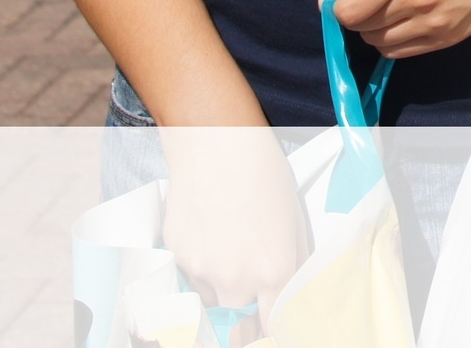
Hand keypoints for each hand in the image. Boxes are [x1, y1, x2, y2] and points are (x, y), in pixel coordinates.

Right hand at [157, 126, 309, 343]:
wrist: (218, 145)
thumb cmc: (266, 177)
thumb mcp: (295, 224)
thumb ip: (291, 268)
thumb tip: (286, 297)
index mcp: (273, 273)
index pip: (271, 326)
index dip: (270, 327)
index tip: (269, 319)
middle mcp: (235, 281)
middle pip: (236, 321)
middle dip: (242, 310)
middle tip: (246, 283)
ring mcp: (201, 271)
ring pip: (209, 300)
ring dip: (218, 288)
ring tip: (227, 247)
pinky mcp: (175, 256)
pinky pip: (187, 275)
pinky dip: (197, 264)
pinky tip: (206, 231)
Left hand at [322, 0, 470, 57]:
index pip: (346, 12)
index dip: (330, 2)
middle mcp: (416, 3)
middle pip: (360, 29)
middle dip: (351, 10)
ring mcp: (436, 25)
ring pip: (380, 44)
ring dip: (371, 26)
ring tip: (382, 0)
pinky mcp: (452, 37)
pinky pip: (405, 52)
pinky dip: (393, 39)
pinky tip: (402, 14)